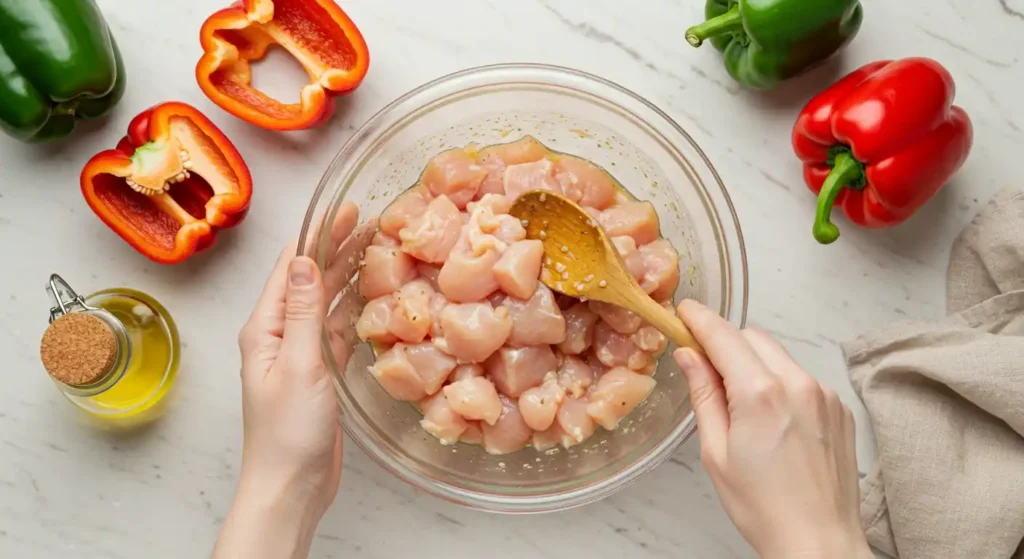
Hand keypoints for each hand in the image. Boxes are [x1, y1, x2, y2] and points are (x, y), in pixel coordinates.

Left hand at [215, 203, 365, 558]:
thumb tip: (306, 259)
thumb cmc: (287, 433)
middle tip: (370, 219)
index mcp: (265, 327)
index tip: (345, 209)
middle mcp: (280, 333)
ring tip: (375, 247)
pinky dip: (355, 309)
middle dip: (336, 247)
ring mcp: (300, 352)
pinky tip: (373, 295)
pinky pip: (338, 329)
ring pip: (326, 302)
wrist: (291, 485)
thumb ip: (303, 312)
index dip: (318, 235)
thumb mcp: (298, 365)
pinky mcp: (321, 371)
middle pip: (310, 279)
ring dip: (348, 275)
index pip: (291, 267)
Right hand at [673, 300, 869, 558]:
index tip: (685, 311)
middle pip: (753, 337)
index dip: (700, 319)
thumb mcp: (716, 452)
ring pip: (779, 355)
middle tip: (704, 366)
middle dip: (726, 343)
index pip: (724, 335)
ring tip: (740, 405)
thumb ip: (704, 395)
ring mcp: (824, 395)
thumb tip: (689, 357)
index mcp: (761, 394)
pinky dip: (781, 383)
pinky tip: (771, 420)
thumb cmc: (765, 508)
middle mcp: (798, 384)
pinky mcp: (839, 408)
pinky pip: (802, 378)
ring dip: (754, 363)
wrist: (819, 543)